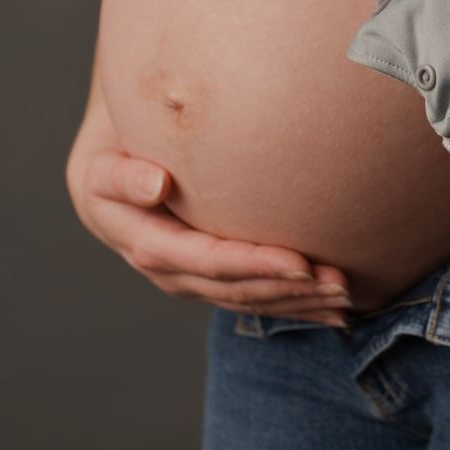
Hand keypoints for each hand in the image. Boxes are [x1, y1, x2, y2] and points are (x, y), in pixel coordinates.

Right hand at [66, 144, 351, 325]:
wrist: (112, 153)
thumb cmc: (117, 139)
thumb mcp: (105, 154)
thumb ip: (123, 174)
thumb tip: (157, 186)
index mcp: (135, 236)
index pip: (199, 258)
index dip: (248, 264)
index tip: (298, 262)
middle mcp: (160, 265)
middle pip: (228, 287)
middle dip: (285, 289)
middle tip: (338, 284)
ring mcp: (183, 274)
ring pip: (244, 298)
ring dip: (295, 303)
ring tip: (344, 299)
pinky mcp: (205, 274)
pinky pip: (249, 295)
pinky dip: (291, 304)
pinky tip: (332, 310)